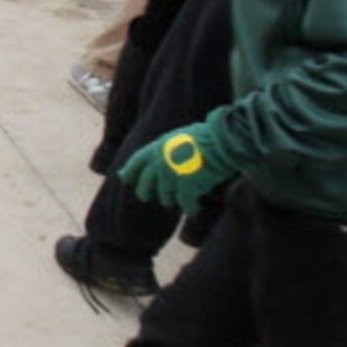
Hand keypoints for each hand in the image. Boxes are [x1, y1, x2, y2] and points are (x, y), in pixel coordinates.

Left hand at [118, 122, 238, 212]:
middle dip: (145, 192)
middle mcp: (159, 163)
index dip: (130, 172)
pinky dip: (190, 208)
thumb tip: (151, 158)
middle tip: (146, 197)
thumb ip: (163, 149)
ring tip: (175, 203)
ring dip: (170, 201)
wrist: (222, 140)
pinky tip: (194, 210)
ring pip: (165, 197)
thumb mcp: (177, 138)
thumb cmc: (205, 136)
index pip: (135, 162)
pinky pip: (185, 204)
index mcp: (156, 147)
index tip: (124, 178)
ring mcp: (171, 176)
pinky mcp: (187, 187)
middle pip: (145, 185)